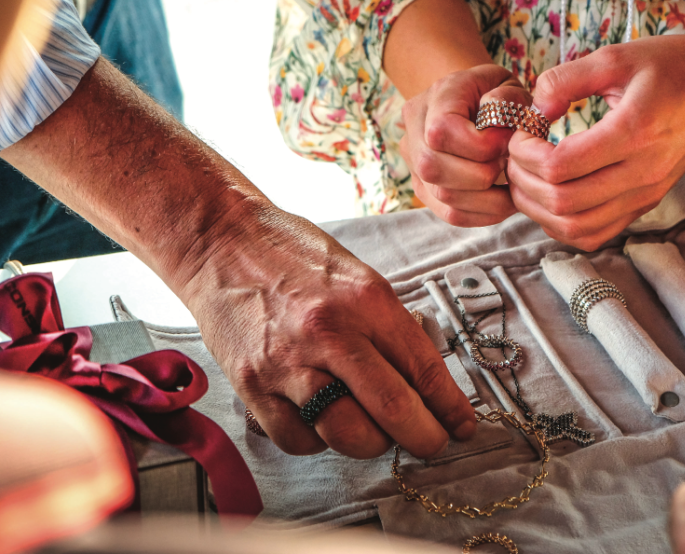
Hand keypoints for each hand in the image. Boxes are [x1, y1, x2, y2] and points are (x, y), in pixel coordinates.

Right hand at [178, 202, 476, 457]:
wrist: (221, 242)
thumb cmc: (293, 256)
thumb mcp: (359, 278)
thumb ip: (389, 328)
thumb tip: (425, 383)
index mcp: (365, 300)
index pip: (423, 366)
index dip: (450, 405)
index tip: (462, 425)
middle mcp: (329, 332)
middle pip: (392, 409)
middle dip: (423, 437)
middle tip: (432, 444)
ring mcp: (287, 363)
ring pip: (347, 434)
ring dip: (373, 443)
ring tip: (376, 431)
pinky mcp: (252, 385)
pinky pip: (299, 439)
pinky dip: (320, 441)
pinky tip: (325, 421)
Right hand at [399, 63, 530, 226]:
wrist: (477, 103)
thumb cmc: (498, 95)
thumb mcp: (510, 86)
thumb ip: (508, 100)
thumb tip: (496, 129)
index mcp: (436, 96)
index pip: (441, 130)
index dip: (480, 144)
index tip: (507, 142)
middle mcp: (414, 127)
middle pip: (433, 167)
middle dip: (482, 175)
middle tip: (507, 165)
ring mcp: (413, 161)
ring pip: (442, 195)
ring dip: (486, 199)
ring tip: (511, 186)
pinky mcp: (424, 187)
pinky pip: (449, 213)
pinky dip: (482, 214)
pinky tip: (502, 201)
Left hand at [507, 35, 684, 249]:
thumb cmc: (673, 65)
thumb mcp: (616, 57)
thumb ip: (566, 79)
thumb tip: (531, 109)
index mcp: (634, 132)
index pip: (560, 166)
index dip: (524, 154)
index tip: (520, 131)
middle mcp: (642, 173)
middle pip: (563, 203)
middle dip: (523, 181)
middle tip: (515, 154)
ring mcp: (646, 194)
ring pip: (576, 228)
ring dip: (538, 209)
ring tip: (527, 176)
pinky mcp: (646, 203)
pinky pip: (595, 233)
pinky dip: (562, 223)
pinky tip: (552, 194)